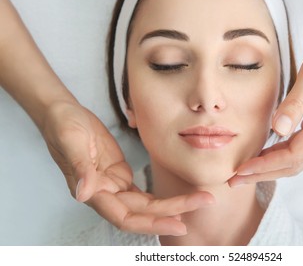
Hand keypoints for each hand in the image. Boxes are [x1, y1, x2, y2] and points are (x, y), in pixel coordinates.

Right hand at [42, 101, 213, 234]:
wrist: (64, 114)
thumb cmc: (64, 127)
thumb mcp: (71, 142)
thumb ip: (79, 168)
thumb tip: (83, 195)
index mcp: (93, 192)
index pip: (125, 217)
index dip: (151, 223)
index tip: (178, 223)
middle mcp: (104, 194)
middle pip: (142, 214)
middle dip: (172, 212)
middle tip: (203, 203)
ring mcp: (113, 187)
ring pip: (145, 206)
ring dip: (171, 205)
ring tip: (198, 200)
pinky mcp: (120, 176)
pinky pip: (142, 195)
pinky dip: (160, 198)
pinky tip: (178, 198)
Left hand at [229, 29, 302, 185]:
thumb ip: (296, 101)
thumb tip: (278, 129)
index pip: (296, 154)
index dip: (267, 164)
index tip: (242, 169)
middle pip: (295, 164)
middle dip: (264, 173)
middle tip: (235, 180)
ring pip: (298, 159)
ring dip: (270, 168)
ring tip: (244, 172)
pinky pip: (299, 147)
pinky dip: (279, 154)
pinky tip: (263, 154)